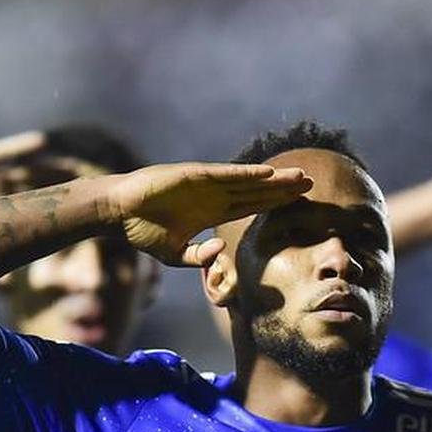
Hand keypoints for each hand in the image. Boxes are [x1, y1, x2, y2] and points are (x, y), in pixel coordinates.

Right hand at [104, 163, 312, 266]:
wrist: (119, 213)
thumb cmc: (143, 231)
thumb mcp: (176, 255)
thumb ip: (199, 258)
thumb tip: (219, 252)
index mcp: (211, 212)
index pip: (251, 206)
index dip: (275, 204)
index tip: (299, 203)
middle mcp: (213, 195)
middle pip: (257, 191)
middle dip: (284, 189)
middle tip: (312, 184)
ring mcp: (205, 184)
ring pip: (248, 181)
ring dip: (274, 179)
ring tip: (300, 176)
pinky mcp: (194, 176)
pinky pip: (226, 175)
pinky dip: (247, 174)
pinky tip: (269, 173)